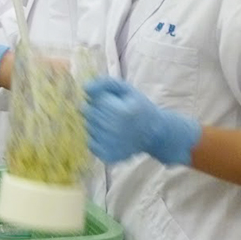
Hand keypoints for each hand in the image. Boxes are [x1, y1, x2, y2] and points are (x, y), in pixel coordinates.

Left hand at [84, 77, 201, 165]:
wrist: (155, 133)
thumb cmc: (137, 106)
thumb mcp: (126, 89)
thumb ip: (105, 83)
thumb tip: (85, 89)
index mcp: (124, 112)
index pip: (95, 101)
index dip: (102, 99)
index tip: (114, 102)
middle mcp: (117, 131)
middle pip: (88, 114)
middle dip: (96, 110)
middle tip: (113, 113)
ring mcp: (113, 146)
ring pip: (88, 127)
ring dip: (95, 124)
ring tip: (112, 124)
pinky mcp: (108, 156)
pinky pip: (90, 142)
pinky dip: (95, 138)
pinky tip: (109, 136)